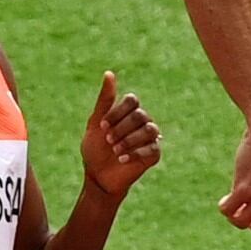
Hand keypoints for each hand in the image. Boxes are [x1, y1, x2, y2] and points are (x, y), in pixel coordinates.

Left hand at [80, 72, 162, 200]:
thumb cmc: (96, 149)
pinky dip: (136, 153)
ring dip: (129, 140)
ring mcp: (150, 138)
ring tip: (116, 151)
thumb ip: (105, 100)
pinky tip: (122, 160)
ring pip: (149, 129)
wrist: (98, 176)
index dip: (118, 112)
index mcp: (128, 112)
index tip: (103, 126)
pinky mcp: (154, 154)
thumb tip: (109, 73)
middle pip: (140, 115)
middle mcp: (142, 122)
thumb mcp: (96, 123)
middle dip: (121, 128)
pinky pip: (152, 148)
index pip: (132, 100)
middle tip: (109, 141)